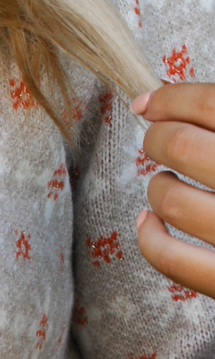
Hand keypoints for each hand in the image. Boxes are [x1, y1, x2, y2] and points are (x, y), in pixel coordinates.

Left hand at [133, 84, 214, 297]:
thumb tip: (182, 106)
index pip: (211, 105)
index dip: (172, 98)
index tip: (151, 103)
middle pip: (182, 146)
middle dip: (158, 138)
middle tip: (157, 139)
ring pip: (171, 200)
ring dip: (157, 186)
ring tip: (166, 181)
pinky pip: (172, 259)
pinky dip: (150, 237)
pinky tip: (151, 222)